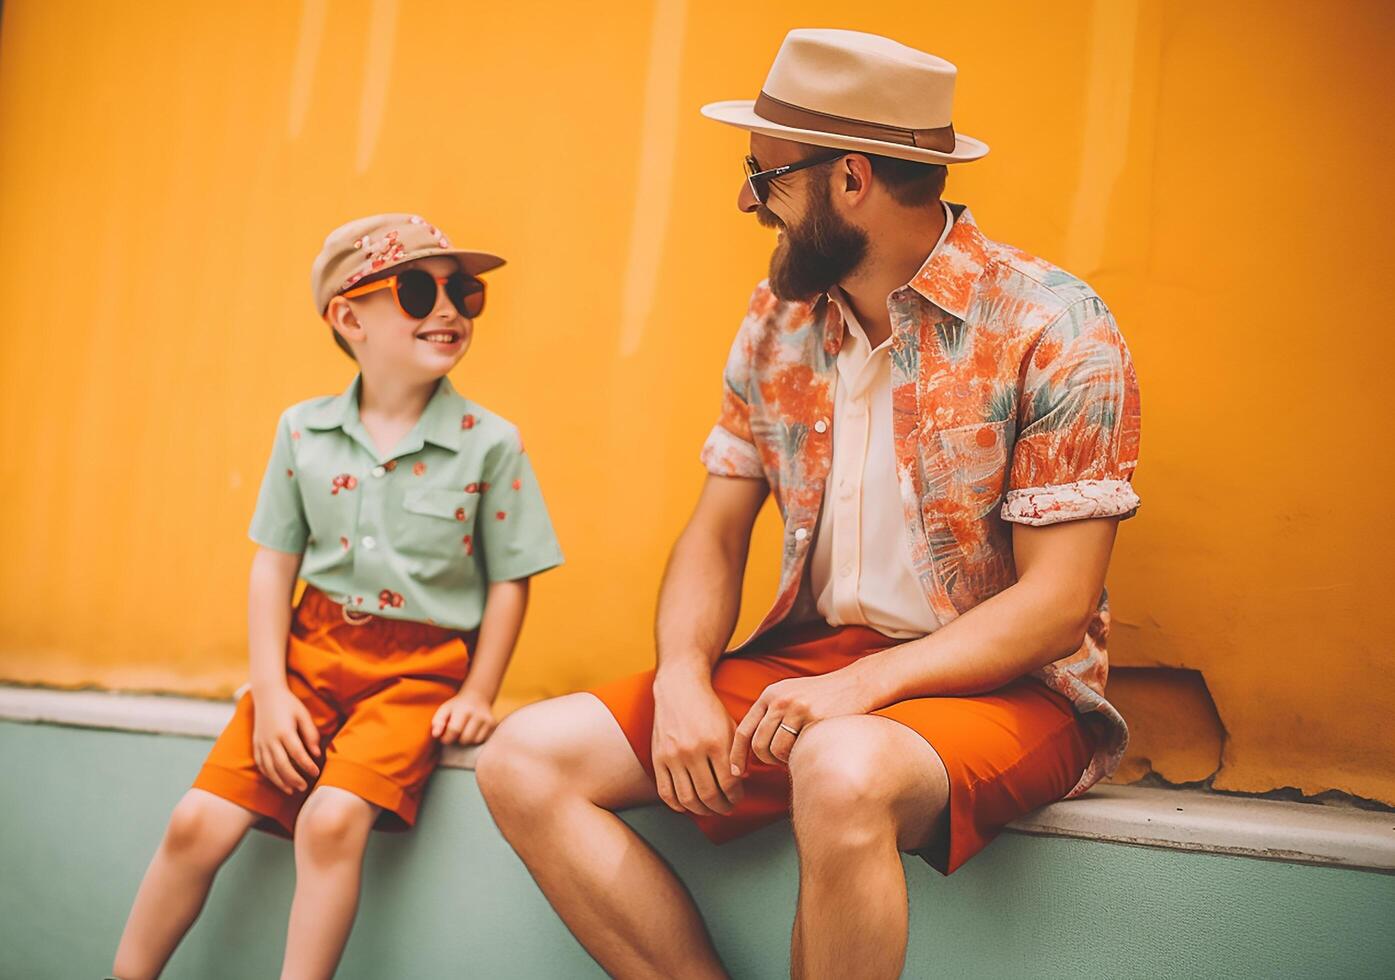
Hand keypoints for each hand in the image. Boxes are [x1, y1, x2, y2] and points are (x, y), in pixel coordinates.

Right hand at [251, 685, 320, 793]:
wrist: (266, 695)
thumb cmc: (289, 704)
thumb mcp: (303, 715)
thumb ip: (311, 734)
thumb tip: (317, 753)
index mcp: (284, 731)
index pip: (297, 754)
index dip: (307, 765)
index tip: (316, 772)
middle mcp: (271, 739)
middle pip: (282, 765)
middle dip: (294, 779)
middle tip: (304, 787)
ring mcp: (261, 743)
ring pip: (269, 768)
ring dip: (281, 781)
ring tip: (292, 790)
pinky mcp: (256, 745)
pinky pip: (261, 764)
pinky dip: (269, 775)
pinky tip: (278, 781)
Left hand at [432, 690, 495, 744]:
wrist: (477, 696)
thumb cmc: (457, 706)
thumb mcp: (444, 709)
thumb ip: (437, 722)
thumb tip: (435, 735)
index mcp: (463, 709)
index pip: (454, 730)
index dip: (447, 738)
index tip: (444, 738)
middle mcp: (477, 714)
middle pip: (465, 739)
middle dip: (457, 740)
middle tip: (455, 734)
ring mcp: (487, 719)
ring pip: (474, 741)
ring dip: (467, 740)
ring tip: (464, 731)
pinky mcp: (493, 724)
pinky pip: (482, 740)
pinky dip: (475, 739)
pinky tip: (473, 731)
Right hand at [651, 667, 744, 816]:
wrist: (679, 688)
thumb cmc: (709, 708)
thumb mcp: (730, 727)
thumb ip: (737, 754)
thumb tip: (740, 782)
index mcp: (715, 742)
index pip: (729, 783)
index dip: (736, 797)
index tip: (737, 798)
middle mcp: (692, 751)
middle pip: (709, 795)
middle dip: (722, 807)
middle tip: (726, 808)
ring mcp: (672, 756)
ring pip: (688, 798)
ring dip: (702, 810)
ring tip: (710, 809)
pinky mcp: (657, 758)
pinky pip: (666, 792)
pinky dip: (678, 805)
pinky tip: (688, 804)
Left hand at [730, 667, 876, 776]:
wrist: (855, 684)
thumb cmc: (822, 697)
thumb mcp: (790, 696)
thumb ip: (770, 715)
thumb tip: (751, 747)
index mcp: (769, 695)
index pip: (744, 730)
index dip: (737, 754)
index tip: (736, 772)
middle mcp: (778, 700)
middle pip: (758, 744)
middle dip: (766, 760)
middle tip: (780, 761)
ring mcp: (795, 708)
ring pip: (775, 750)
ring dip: (784, 760)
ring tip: (797, 752)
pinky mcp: (813, 718)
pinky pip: (796, 749)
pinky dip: (799, 755)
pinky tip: (809, 747)